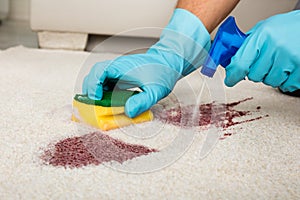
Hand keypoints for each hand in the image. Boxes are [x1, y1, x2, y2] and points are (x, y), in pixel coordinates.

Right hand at [83, 9, 209, 117]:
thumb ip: (142, 101)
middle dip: (90, 90)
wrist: (169, 63)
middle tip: (93, 105)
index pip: (99, 71)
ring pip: (99, 80)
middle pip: (94, 75)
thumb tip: (128, 112)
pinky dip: (104, 94)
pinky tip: (109, 104)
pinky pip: (106, 84)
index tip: (95, 98)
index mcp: (121, 67)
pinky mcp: (120, 78)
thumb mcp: (155, 90)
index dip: (93, 85)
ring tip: (99, 107)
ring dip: (96, 92)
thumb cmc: (163, 72)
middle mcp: (117, 68)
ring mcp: (118, 72)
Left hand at [225, 11, 299, 91]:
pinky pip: (286, 85)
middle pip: (254, 76)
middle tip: (267, 60)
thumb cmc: (288, 27)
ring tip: (280, 61)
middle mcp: (276, 47)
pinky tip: (289, 67)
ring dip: (272, 75)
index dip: (233, 75)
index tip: (230, 80)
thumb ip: (248, 45)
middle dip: (257, 71)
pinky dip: (286, 80)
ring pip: (270, 82)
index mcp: (263, 35)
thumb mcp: (264, 29)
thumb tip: (232, 63)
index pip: (240, 64)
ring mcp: (290, 59)